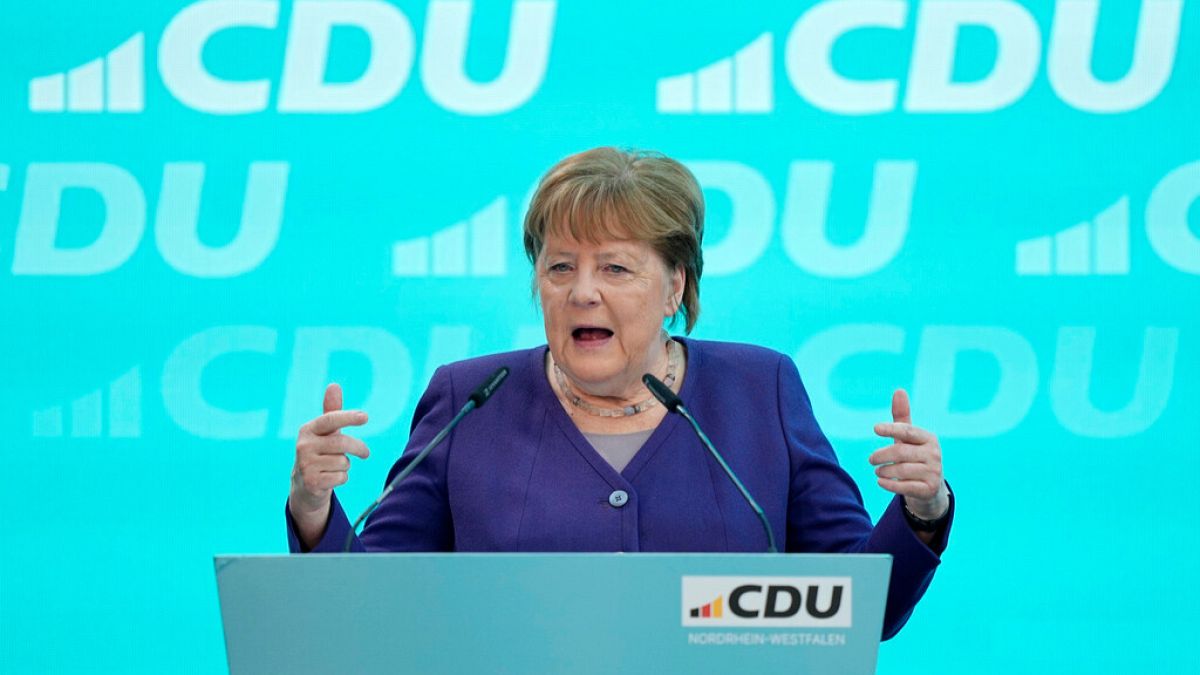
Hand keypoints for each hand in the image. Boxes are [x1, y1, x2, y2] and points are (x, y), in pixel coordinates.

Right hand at [288, 384, 370, 524]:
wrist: (304, 484)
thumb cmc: (319, 452)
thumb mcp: (324, 432)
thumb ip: (331, 411)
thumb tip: (334, 385)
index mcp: (307, 430)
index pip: (330, 419)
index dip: (348, 417)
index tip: (365, 417)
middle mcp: (303, 446)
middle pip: (342, 443)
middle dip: (359, 448)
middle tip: (366, 453)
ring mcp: (305, 465)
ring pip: (343, 462)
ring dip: (346, 465)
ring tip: (335, 466)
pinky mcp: (312, 482)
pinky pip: (341, 477)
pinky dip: (342, 478)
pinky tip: (331, 478)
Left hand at [868, 389, 948, 520]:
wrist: (930, 488)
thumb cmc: (915, 456)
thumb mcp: (908, 438)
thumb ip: (902, 417)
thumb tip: (899, 390)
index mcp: (929, 439)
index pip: (908, 431)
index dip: (891, 429)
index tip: (875, 428)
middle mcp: (934, 454)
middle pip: (900, 452)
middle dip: (881, 455)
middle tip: (870, 459)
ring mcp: (933, 473)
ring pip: (900, 470)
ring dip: (883, 470)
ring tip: (878, 470)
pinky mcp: (928, 490)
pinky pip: (903, 486)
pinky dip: (888, 484)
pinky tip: (880, 481)